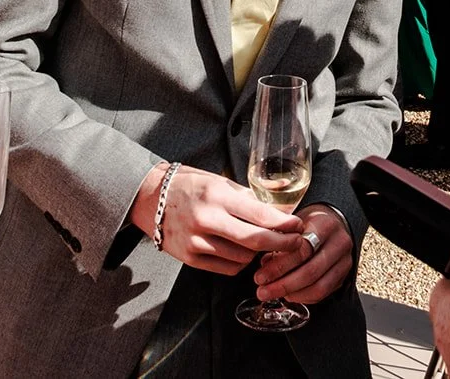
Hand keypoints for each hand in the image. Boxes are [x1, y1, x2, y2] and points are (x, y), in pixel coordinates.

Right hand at [130, 163, 302, 275]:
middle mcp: (207, 219)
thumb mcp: (219, 181)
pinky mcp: (191, 259)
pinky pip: (228, 268)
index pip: (260, 215)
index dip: (284, 224)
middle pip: (255, 241)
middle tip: (296, 243)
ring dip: (259, 254)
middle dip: (281, 244)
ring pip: (243, 258)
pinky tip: (243, 252)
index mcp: (217, 195)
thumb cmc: (189, 186)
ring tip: (264, 244)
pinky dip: (241, 263)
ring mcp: (197, 242)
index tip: (299, 226)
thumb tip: (281, 210)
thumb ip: (248, 197)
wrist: (151, 200)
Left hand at [253, 204, 353, 304]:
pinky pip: (324, 293)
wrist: (332, 223)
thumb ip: (278, 240)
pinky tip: (289, 295)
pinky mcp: (344, 275)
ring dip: (292, 294)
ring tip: (273, 294)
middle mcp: (339, 243)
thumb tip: (264, 264)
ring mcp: (344, 261)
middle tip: (263, 291)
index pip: (302, 249)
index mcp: (325, 224)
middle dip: (283, 284)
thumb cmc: (308, 223)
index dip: (279, 266)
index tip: (260, 276)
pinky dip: (304, 297)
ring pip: (319, 286)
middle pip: (311, 271)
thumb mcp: (292, 222)